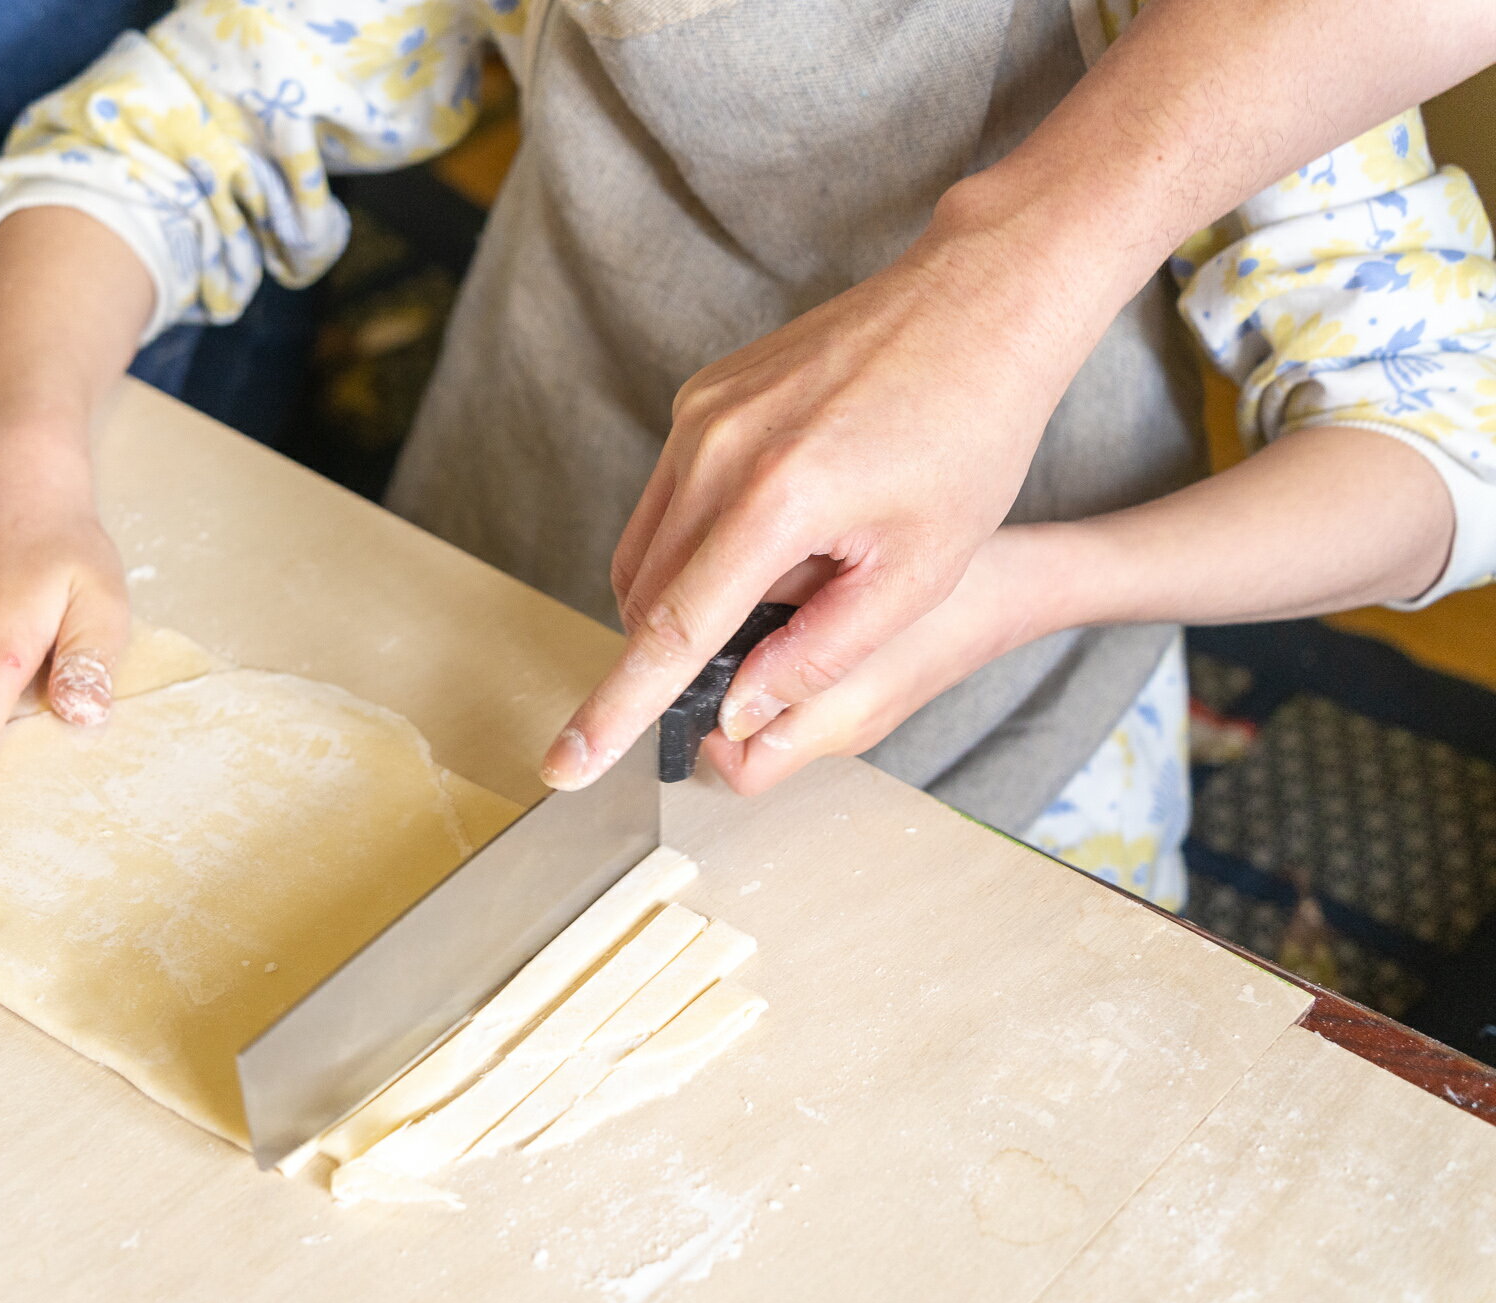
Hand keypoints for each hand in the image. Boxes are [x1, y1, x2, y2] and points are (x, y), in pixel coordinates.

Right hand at [539, 187, 1126, 791]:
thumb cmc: (969, 435)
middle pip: (646, 596)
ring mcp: (699, 413)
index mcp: (776, 498)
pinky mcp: (700, 396)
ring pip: (647, 550)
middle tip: (769, 652)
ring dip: (695, 592)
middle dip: (683, 647)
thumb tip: (736, 710)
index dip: (615, 709)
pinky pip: (669, 497)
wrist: (975, 303)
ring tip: (801, 571)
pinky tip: (789, 520)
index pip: (670, 632)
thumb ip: (820, 654)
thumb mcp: (919, 573)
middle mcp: (717, 448)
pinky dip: (706, 537)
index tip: (564, 763)